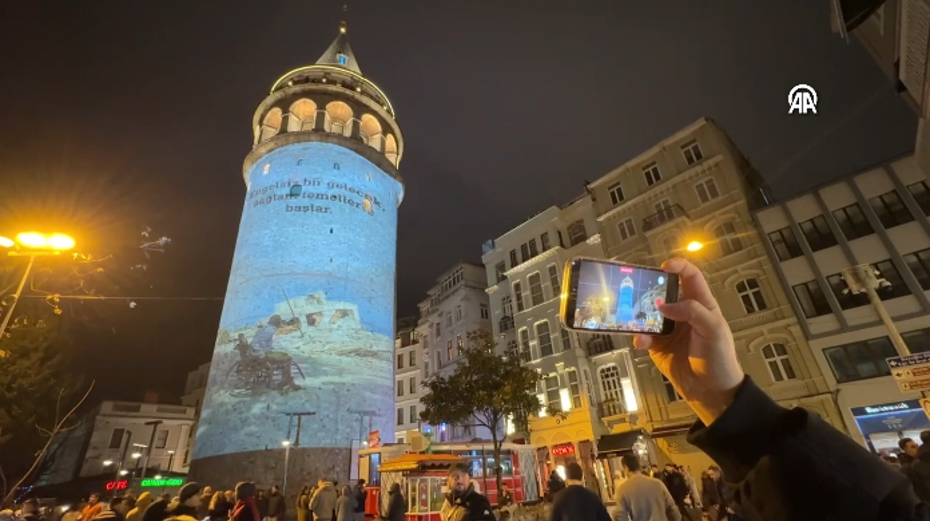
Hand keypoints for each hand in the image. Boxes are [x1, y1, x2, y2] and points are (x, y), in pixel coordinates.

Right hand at [633, 257, 743, 424]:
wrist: (711, 391)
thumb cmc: (720, 358)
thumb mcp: (714, 329)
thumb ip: (692, 311)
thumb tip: (664, 305)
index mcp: (700, 304)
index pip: (690, 277)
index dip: (678, 267)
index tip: (664, 266)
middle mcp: (682, 313)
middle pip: (663, 292)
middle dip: (650, 289)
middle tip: (637, 290)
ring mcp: (668, 329)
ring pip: (648, 313)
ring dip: (639, 315)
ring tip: (634, 318)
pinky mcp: (657, 345)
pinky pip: (643, 336)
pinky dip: (639, 337)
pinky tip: (642, 342)